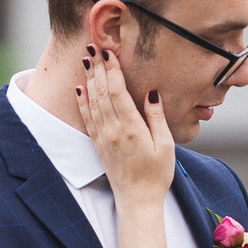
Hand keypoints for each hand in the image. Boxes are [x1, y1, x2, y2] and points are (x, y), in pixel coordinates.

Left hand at [76, 48, 174, 204]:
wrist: (137, 200)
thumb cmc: (157, 174)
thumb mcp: (166, 145)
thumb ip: (156, 118)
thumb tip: (151, 93)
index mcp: (131, 128)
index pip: (118, 91)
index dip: (112, 69)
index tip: (109, 52)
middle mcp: (113, 130)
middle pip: (102, 92)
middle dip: (97, 68)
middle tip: (93, 47)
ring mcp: (103, 137)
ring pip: (93, 102)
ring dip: (89, 79)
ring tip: (86, 60)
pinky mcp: (98, 144)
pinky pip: (87, 118)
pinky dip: (83, 101)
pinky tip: (80, 88)